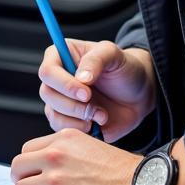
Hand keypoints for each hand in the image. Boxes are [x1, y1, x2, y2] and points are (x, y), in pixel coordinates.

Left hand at [10, 129, 153, 184]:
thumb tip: (45, 162)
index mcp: (62, 140)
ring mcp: (54, 182)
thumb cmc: (121, 172)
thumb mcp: (90, 145)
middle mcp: (54, 157)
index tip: (35, 173)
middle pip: (17, 168)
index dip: (30, 165)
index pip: (26, 151)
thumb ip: (65, 150)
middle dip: (24, 180)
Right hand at [38, 39, 155, 140]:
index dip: (64, 84)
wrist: (137, 95)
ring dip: (78, 118)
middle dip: (73, 105)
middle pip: (47, 94)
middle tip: (94, 107)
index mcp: (61, 56)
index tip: (86, 93)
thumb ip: (96, 60)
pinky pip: (61, 129)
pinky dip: (80, 129)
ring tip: (101, 114)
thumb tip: (81, 78)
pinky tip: (96, 123)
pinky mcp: (67, 120)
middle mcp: (56, 79)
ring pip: (53, 113)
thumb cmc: (124, 69)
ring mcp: (60, 100)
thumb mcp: (114, 55)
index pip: (48, 71)